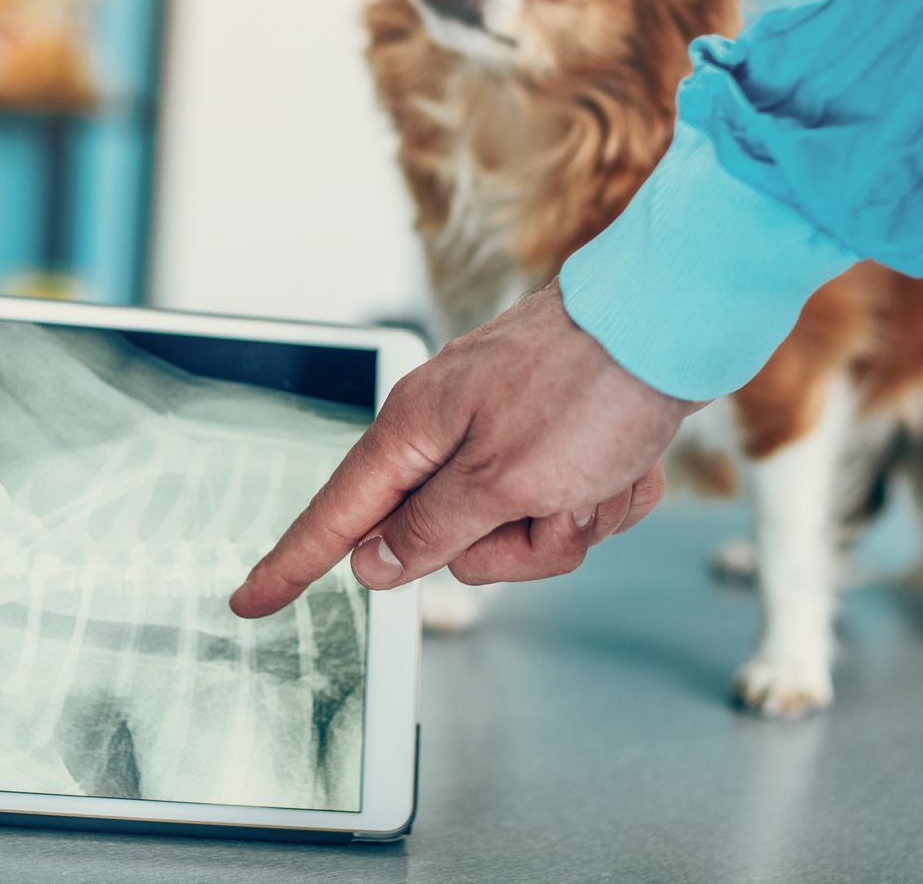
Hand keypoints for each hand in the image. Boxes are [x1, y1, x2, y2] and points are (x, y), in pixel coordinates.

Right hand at [230, 281, 699, 616]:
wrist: (673, 318)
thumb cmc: (588, 385)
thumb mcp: (504, 478)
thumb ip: (430, 529)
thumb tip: (372, 562)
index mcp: (417, 430)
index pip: (337, 516)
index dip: (293, 564)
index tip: (249, 602)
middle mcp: (452, 430)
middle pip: (450, 542)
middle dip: (518, 544)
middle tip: (559, 505)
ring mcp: (507, 432)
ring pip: (519, 530)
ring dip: (573, 519)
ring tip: (602, 474)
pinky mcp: (558, 436)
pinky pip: (569, 504)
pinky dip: (605, 496)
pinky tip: (628, 462)